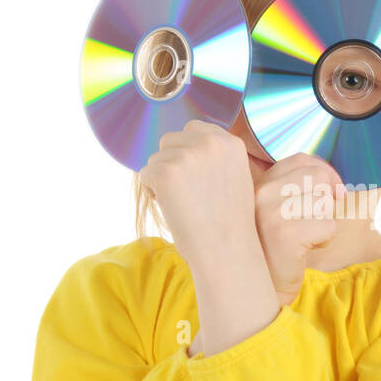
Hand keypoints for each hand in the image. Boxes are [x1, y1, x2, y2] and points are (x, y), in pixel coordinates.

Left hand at [138, 120, 256, 269]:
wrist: (226, 251)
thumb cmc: (230, 223)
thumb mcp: (237, 178)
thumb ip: (215, 157)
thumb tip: (183, 149)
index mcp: (230, 142)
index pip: (195, 129)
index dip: (188, 153)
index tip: (193, 177)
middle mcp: (210, 142)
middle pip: (171, 140)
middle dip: (171, 163)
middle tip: (186, 193)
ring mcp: (187, 155)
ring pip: (156, 159)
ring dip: (161, 180)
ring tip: (182, 205)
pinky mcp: (165, 172)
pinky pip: (144, 175)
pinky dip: (152, 193)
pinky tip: (172, 209)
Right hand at [254, 154, 346, 305]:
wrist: (257, 290)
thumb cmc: (274, 248)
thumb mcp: (278, 209)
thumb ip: (297, 186)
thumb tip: (335, 182)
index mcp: (257, 182)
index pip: (302, 159)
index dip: (325, 174)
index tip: (330, 194)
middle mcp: (260, 192)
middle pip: (318, 177)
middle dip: (325, 201)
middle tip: (311, 223)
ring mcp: (270, 212)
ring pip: (325, 201)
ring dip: (323, 223)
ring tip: (302, 238)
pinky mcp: (284, 234)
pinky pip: (328, 226)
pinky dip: (324, 240)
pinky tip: (303, 250)